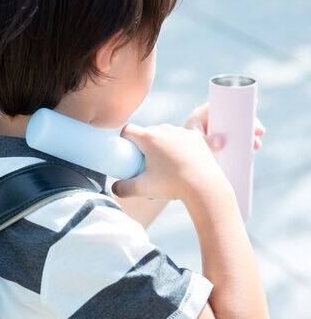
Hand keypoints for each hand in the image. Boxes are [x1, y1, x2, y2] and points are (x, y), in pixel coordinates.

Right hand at [111, 123, 228, 200]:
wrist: (204, 186)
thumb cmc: (172, 185)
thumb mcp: (142, 189)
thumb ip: (122, 189)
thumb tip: (114, 188)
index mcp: (149, 138)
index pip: (128, 130)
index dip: (124, 140)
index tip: (128, 153)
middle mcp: (165, 129)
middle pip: (146, 132)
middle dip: (143, 145)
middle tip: (146, 163)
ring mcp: (181, 131)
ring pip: (164, 133)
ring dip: (160, 144)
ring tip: (165, 164)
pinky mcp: (195, 136)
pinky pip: (180, 137)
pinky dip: (177, 146)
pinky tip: (180, 161)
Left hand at [184, 102, 265, 150]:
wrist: (177, 162)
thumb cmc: (182, 147)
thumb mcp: (195, 142)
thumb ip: (206, 142)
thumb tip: (221, 142)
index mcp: (202, 114)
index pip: (223, 103)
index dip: (239, 102)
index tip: (254, 104)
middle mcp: (210, 121)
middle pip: (234, 118)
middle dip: (250, 124)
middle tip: (260, 132)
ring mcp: (214, 133)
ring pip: (236, 131)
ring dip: (249, 136)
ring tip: (256, 146)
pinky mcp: (216, 144)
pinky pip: (232, 141)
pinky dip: (243, 145)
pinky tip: (252, 150)